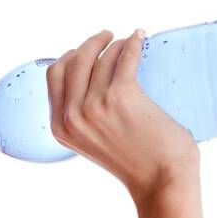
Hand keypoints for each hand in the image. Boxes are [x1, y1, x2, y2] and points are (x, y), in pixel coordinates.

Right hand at [45, 29, 199, 202]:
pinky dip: (133, 42)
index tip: (87, 50)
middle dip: (92, 42)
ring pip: (102, 57)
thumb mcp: (92, 141)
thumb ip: (81, 114)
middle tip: (108, 37)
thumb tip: (87, 69)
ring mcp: (95, 105)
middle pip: (74, 59)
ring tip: (129, 44)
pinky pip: (125, 55)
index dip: (71, 56)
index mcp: (60, 127)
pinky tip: (140, 37)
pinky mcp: (121, 95)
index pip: (54, 75)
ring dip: (117, 45)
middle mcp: (73, 116)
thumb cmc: (135, 162)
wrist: (162, 181)